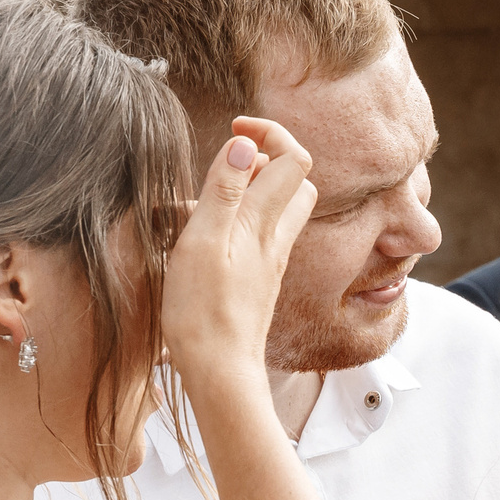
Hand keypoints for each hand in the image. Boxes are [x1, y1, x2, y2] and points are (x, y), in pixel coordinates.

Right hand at [160, 117, 317, 394]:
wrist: (220, 371)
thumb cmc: (203, 311)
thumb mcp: (202, 242)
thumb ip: (224, 192)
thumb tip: (248, 145)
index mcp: (265, 223)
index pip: (294, 159)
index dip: (270, 132)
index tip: (235, 128)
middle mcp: (277, 239)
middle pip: (297, 182)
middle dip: (269, 157)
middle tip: (228, 159)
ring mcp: (271, 261)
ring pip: (279, 210)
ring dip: (254, 190)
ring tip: (212, 196)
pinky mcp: (260, 280)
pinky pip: (262, 236)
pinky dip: (243, 220)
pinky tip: (208, 233)